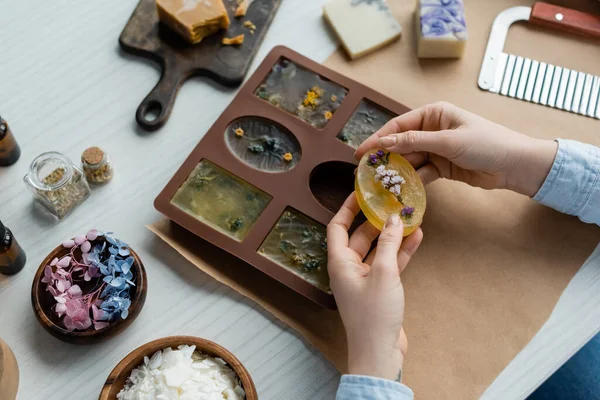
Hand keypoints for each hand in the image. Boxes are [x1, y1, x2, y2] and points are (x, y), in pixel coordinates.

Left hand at [327, 193, 422, 380]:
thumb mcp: (383, 273)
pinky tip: (416, 237)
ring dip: (392, 235)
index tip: (360, 192)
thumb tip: (393, 218)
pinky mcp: (380, 289)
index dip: (346, 208)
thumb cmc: (374, 315)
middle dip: (376, 220)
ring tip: (409, 217)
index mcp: (339, 263)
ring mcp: (364, 279)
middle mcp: (348, 268)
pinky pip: (388, 264)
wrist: (380, 352)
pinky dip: (400, 252)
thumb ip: (387, 244)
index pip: (336, 227)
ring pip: (377, 250)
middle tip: (391, 203)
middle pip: (359, 236)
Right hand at [355, 102, 557, 196]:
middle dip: (385, 156)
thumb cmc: (487, 143)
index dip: (378, 139)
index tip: (361, 152)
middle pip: (401, 143)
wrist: (515, 165)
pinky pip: (421, 173)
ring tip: (378, 182)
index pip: (399, 126)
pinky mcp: (442, 167)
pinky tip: (400, 188)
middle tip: (364, 170)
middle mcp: (433, 129)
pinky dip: (412, 180)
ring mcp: (437, 149)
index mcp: (434, 114)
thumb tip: (384, 142)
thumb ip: (415, 142)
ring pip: (410, 160)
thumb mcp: (448, 141)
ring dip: (397, 170)